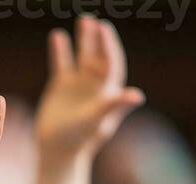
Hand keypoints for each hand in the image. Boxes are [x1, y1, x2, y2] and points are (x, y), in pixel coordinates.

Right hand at [35, 16, 144, 158]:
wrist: (58, 151)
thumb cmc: (80, 139)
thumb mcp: (97, 119)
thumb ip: (115, 104)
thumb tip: (138, 95)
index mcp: (108, 91)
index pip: (111, 63)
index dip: (108, 46)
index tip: (104, 29)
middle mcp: (95, 85)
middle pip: (99, 56)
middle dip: (98, 39)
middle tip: (96, 22)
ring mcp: (78, 85)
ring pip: (83, 56)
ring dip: (84, 39)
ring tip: (84, 20)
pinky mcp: (61, 87)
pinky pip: (62, 63)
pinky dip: (60, 50)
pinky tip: (57, 36)